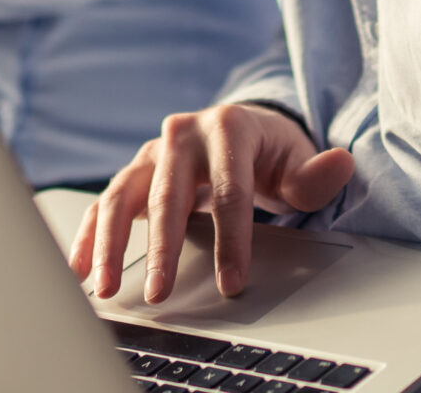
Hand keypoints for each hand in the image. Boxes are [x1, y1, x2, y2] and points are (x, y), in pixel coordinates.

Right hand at [69, 103, 355, 301]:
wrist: (237, 128)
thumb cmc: (270, 151)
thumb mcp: (298, 159)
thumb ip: (316, 175)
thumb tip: (341, 163)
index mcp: (228, 127)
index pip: (230, 191)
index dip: (232, 240)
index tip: (232, 284)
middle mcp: (182, 132)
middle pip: (170, 194)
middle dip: (164, 249)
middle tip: (162, 294)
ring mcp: (153, 151)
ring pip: (124, 195)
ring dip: (111, 244)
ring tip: (106, 288)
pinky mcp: (134, 170)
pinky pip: (105, 202)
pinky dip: (90, 235)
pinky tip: (79, 269)